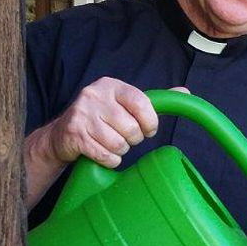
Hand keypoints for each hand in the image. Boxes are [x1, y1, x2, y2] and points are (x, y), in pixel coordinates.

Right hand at [36, 77, 161, 168]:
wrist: (61, 135)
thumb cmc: (101, 119)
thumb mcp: (124, 104)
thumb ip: (153, 100)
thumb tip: (185, 92)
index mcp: (111, 85)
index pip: (141, 103)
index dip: (150, 121)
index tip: (149, 129)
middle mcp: (94, 96)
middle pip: (131, 128)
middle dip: (133, 138)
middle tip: (124, 136)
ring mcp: (82, 115)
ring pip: (119, 143)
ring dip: (120, 150)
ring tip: (111, 143)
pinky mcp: (75, 135)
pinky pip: (106, 155)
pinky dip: (109, 159)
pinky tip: (101, 152)